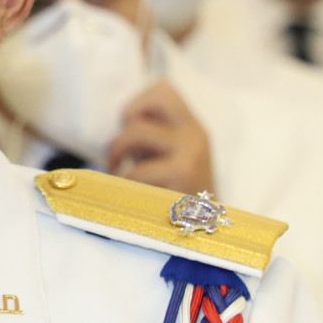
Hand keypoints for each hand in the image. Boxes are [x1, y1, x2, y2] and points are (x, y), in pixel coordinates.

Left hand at [105, 80, 213, 195]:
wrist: (209, 233)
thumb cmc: (179, 193)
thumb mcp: (172, 157)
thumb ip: (152, 135)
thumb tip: (113, 121)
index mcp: (192, 126)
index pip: (163, 89)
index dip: (137, 104)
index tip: (129, 130)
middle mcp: (195, 135)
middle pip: (141, 110)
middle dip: (119, 135)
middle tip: (117, 158)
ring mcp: (189, 156)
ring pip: (133, 135)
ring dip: (116, 157)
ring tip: (118, 174)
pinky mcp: (180, 180)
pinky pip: (135, 174)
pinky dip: (124, 185)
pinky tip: (131, 197)